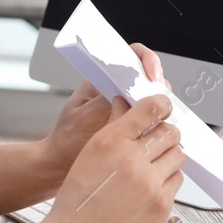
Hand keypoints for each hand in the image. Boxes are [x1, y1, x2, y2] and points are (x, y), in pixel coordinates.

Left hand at [39, 43, 168, 182]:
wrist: (61, 165)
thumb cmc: (67, 139)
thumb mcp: (84, 116)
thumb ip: (105, 102)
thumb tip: (129, 92)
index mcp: (103, 81)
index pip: (131, 58)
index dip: (147, 61)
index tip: (152, 75)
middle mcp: (118, 91)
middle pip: (148, 77)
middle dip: (158, 84)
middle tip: (159, 97)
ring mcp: (128, 109)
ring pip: (154, 98)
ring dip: (161, 105)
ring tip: (161, 116)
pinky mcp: (134, 127)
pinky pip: (153, 120)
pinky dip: (160, 123)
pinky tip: (161, 130)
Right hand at [44, 94, 183, 222]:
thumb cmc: (75, 205)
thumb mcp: (88, 156)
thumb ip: (113, 128)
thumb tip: (126, 105)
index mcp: (111, 142)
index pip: (151, 108)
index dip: (161, 105)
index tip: (162, 107)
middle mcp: (133, 161)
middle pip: (170, 133)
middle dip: (164, 136)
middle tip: (154, 143)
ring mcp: (151, 186)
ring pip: (177, 158)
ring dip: (166, 160)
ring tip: (147, 171)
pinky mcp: (162, 207)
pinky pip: (176, 184)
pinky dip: (165, 184)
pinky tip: (146, 192)